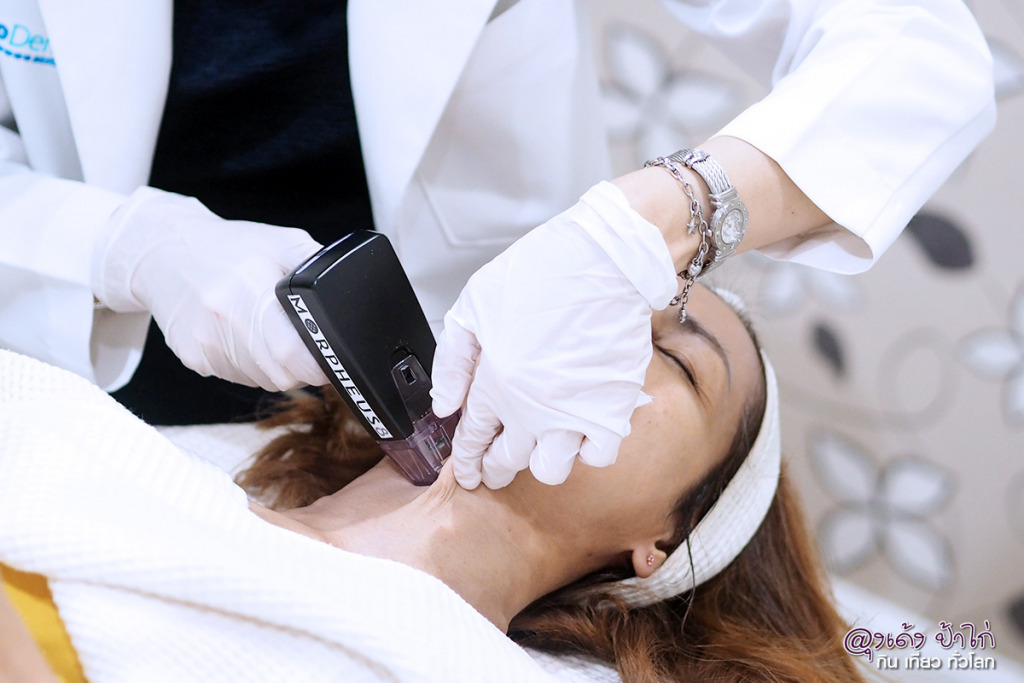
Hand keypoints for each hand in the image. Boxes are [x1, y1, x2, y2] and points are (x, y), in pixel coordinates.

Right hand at [92, 187, 328, 390]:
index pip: (294, 353)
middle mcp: (224, 317)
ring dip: (278, 367)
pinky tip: (245, 336)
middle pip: (282, 374)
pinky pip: (237, 377)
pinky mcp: (192, 357)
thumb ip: (318, 267)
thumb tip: (351, 294)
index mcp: (252, 287)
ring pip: (262, 380)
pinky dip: (251, 366)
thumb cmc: (229, 247)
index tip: (328, 355)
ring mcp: (205, 342)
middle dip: (303, 367)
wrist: (163, 251)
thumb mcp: (282, 241)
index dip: (319, 362)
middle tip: (306, 346)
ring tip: (272, 333)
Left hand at [430, 182, 677, 488]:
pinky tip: (579, 434)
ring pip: (550, 470)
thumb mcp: (475, 304)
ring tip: (537, 450)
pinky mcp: (613, 408)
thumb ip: (453, 359)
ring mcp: (575, 411)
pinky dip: (587, 450)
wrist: (608, 259)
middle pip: (506, 460)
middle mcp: (532, 405)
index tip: (465, 470)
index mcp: (495, 380)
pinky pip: (598, 455)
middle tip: (493, 470)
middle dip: (494, 469)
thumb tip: (444, 404)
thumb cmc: (543, 271)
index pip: (473, 437)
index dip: (467, 459)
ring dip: (539, 463)